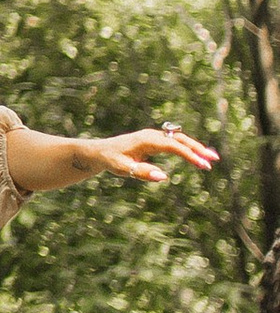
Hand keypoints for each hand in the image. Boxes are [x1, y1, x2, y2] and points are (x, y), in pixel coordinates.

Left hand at [79, 125, 218, 185]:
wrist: (100, 151)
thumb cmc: (111, 160)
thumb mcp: (123, 168)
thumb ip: (141, 172)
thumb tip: (163, 177)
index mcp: (147, 140)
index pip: (174, 146)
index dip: (189, 155)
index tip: (203, 164)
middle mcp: (152, 135)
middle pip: (180, 139)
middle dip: (198, 149)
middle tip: (214, 160)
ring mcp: (154, 136)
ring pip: (179, 140)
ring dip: (195, 148)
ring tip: (211, 159)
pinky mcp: (154, 141)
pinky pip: (174, 143)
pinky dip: (187, 148)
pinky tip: (197, 156)